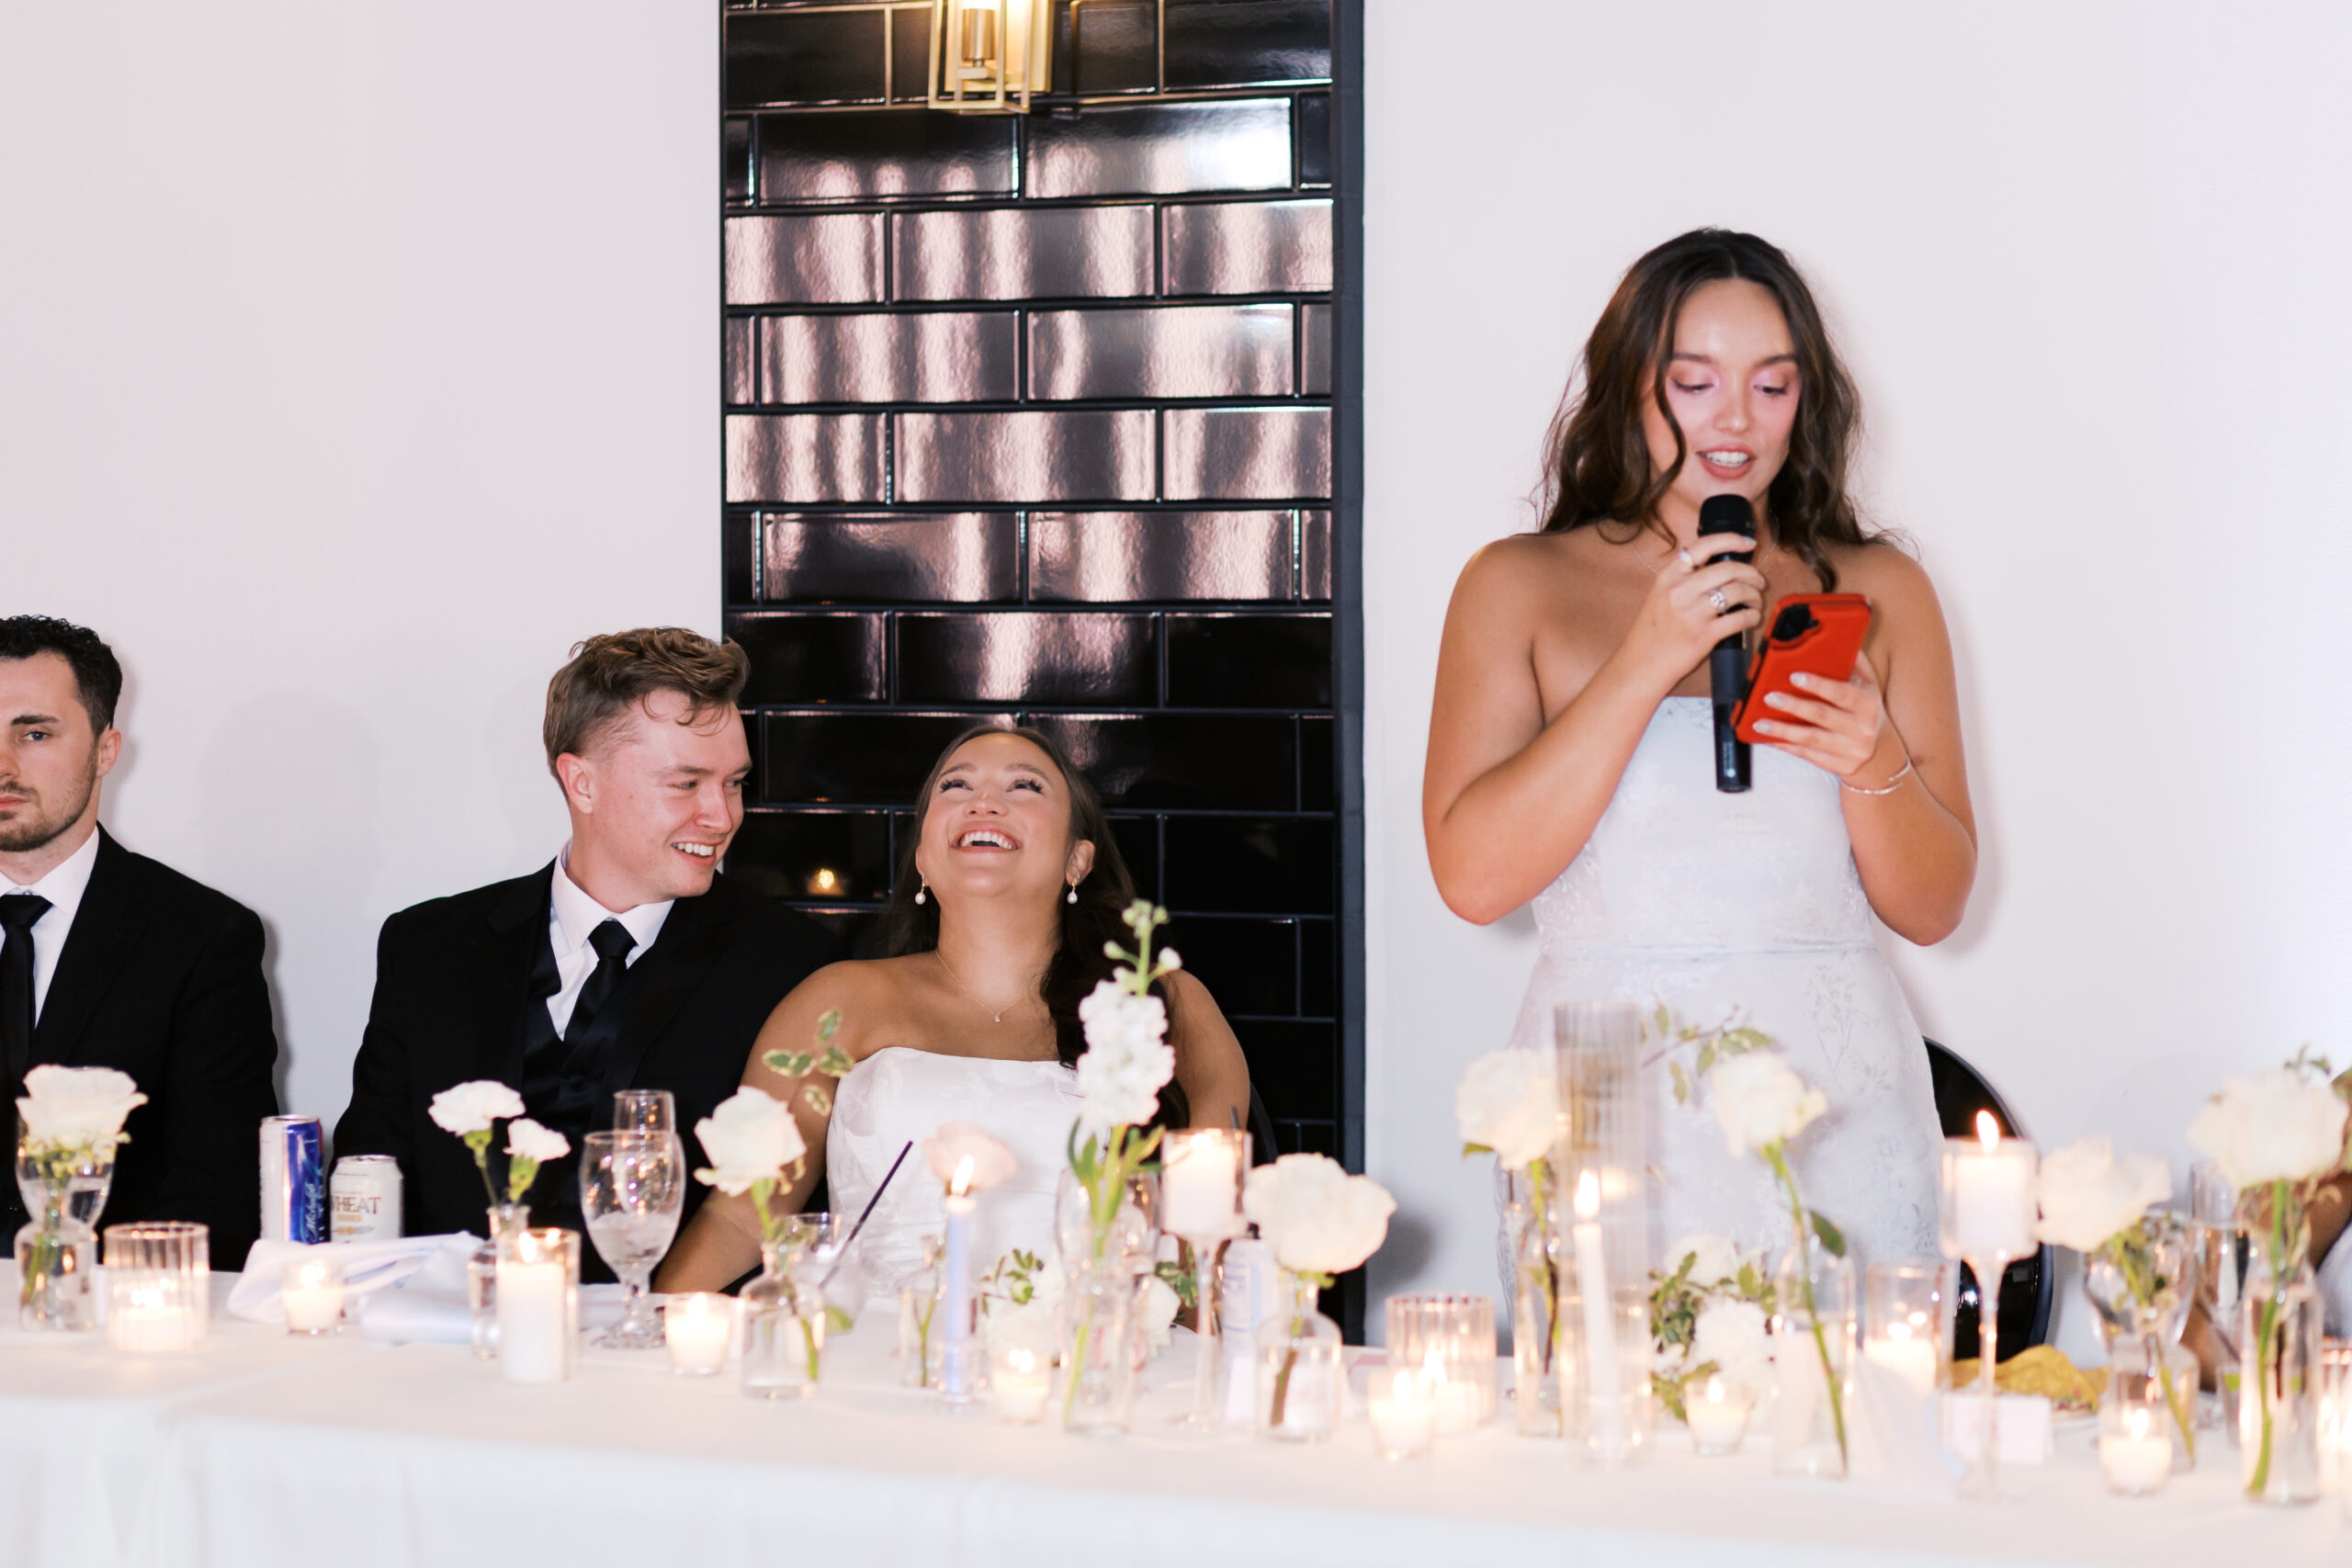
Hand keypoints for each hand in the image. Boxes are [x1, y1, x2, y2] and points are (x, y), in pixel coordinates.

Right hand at [1622, 532, 1763, 688]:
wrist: (1641, 665)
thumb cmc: (1653, 632)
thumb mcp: (1660, 595)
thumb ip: (1684, 580)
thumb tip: (1722, 569)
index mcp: (1668, 576)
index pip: (1703, 546)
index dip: (1731, 540)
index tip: (1747, 543)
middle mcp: (1680, 591)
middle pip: (1728, 569)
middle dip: (1751, 573)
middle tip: (1758, 580)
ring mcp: (1692, 613)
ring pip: (1738, 592)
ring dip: (1754, 595)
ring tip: (1755, 601)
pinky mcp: (1704, 635)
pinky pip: (1740, 618)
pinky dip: (1753, 616)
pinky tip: (1752, 617)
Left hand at [1751, 654, 1900, 782]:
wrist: (1879, 749)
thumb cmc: (1865, 710)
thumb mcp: (1868, 686)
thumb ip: (1854, 663)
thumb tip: (1838, 639)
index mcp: (1868, 705)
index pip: (1842, 693)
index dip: (1818, 685)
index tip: (1794, 676)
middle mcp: (1862, 729)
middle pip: (1822, 716)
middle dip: (1793, 706)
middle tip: (1769, 697)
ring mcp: (1850, 750)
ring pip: (1811, 740)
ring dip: (1782, 731)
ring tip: (1759, 723)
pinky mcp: (1838, 766)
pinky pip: (1807, 755)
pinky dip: (1786, 746)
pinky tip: (1769, 738)